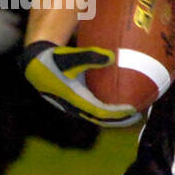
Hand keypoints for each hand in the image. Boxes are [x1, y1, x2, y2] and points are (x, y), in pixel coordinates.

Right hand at [21, 41, 141, 126]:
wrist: (35, 64)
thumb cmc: (54, 59)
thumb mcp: (70, 56)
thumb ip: (90, 55)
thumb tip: (112, 56)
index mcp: (75, 99)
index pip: (101, 112)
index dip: (118, 113)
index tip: (133, 110)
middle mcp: (75, 107)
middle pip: (102, 119)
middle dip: (120, 119)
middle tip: (139, 115)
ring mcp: (74, 106)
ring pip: (98, 117)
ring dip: (115, 117)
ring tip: (133, 113)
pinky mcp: (75, 103)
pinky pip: (94, 110)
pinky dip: (107, 109)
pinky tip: (118, 102)